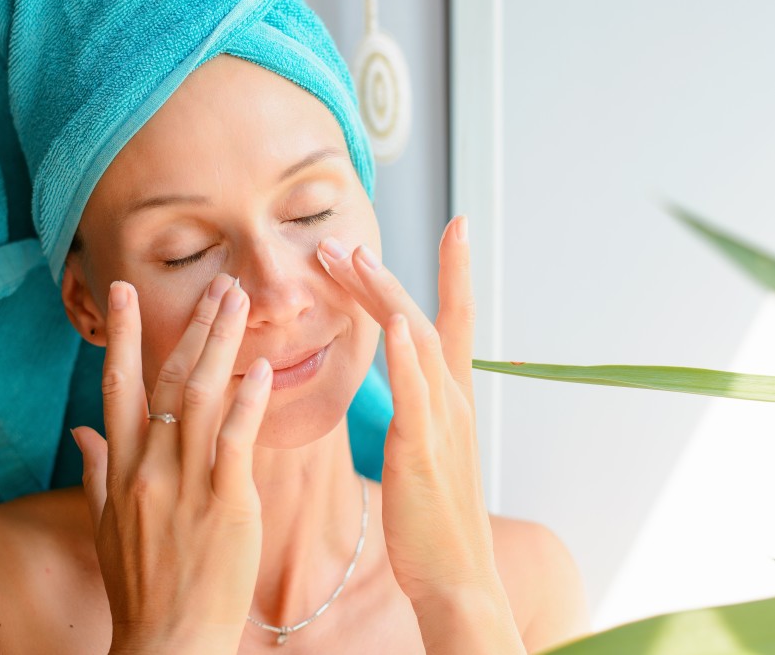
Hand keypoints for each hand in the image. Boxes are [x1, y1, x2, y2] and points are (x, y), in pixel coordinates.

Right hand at [72, 274, 272, 653]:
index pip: (116, 386)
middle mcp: (146, 466)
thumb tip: (79, 434)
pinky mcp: (224, 503)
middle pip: (165, 378)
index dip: (121, 335)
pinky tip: (263, 368)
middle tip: (218, 282)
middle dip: (192, 325)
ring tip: (240, 302)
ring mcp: (184, 483)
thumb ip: (93, 474)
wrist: (166, 643)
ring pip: (199, 396)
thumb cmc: (140, 588)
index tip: (123, 290)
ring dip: (221, 343)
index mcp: (119, 469)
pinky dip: (248, 401)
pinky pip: (234, 440)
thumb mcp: (103, 527)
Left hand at [317, 216, 499, 601]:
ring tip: (352, 258)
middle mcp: (452, 399)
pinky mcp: (423, 450)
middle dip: (383, 276)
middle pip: (419, 319)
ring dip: (384, 295)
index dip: (455, 273)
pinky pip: (416, 393)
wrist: (457, 576)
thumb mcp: (426, 454)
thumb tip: (404, 387)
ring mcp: (441, 422)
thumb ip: (418, 413)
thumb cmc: (434, 519)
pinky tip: (389, 320)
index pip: (454, 321)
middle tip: (344, 241)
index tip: (456, 226)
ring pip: (415, 341)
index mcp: (450, 400)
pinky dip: (405, 354)